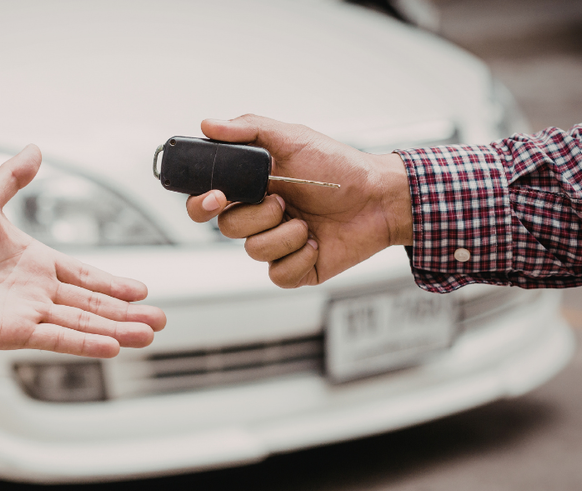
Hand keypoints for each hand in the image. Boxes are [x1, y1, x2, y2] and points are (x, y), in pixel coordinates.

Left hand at [0, 145, 165, 357]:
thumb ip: (13, 177)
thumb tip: (34, 148)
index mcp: (36, 262)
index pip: (85, 275)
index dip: (113, 284)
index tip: (141, 290)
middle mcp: (37, 290)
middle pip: (92, 304)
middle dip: (127, 313)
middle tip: (159, 319)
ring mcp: (28, 312)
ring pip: (82, 323)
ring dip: (116, 330)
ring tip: (148, 335)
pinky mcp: (14, 331)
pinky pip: (57, 338)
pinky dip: (85, 343)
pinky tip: (112, 347)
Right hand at [187, 115, 412, 287]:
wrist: (379, 198)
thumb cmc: (339, 167)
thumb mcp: (293, 138)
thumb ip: (248, 129)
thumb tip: (208, 124)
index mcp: (252, 188)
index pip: (207, 201)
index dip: (202, 203)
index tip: (218, 197)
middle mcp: (260, 217)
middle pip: (227, 227)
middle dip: (256, 215)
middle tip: (281, 201)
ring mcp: (277, 243)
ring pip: (254, 251)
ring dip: (285, 235)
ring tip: (308, 221)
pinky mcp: (296, 268)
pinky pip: (278, 274)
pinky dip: (299, 257)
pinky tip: (317, 242)